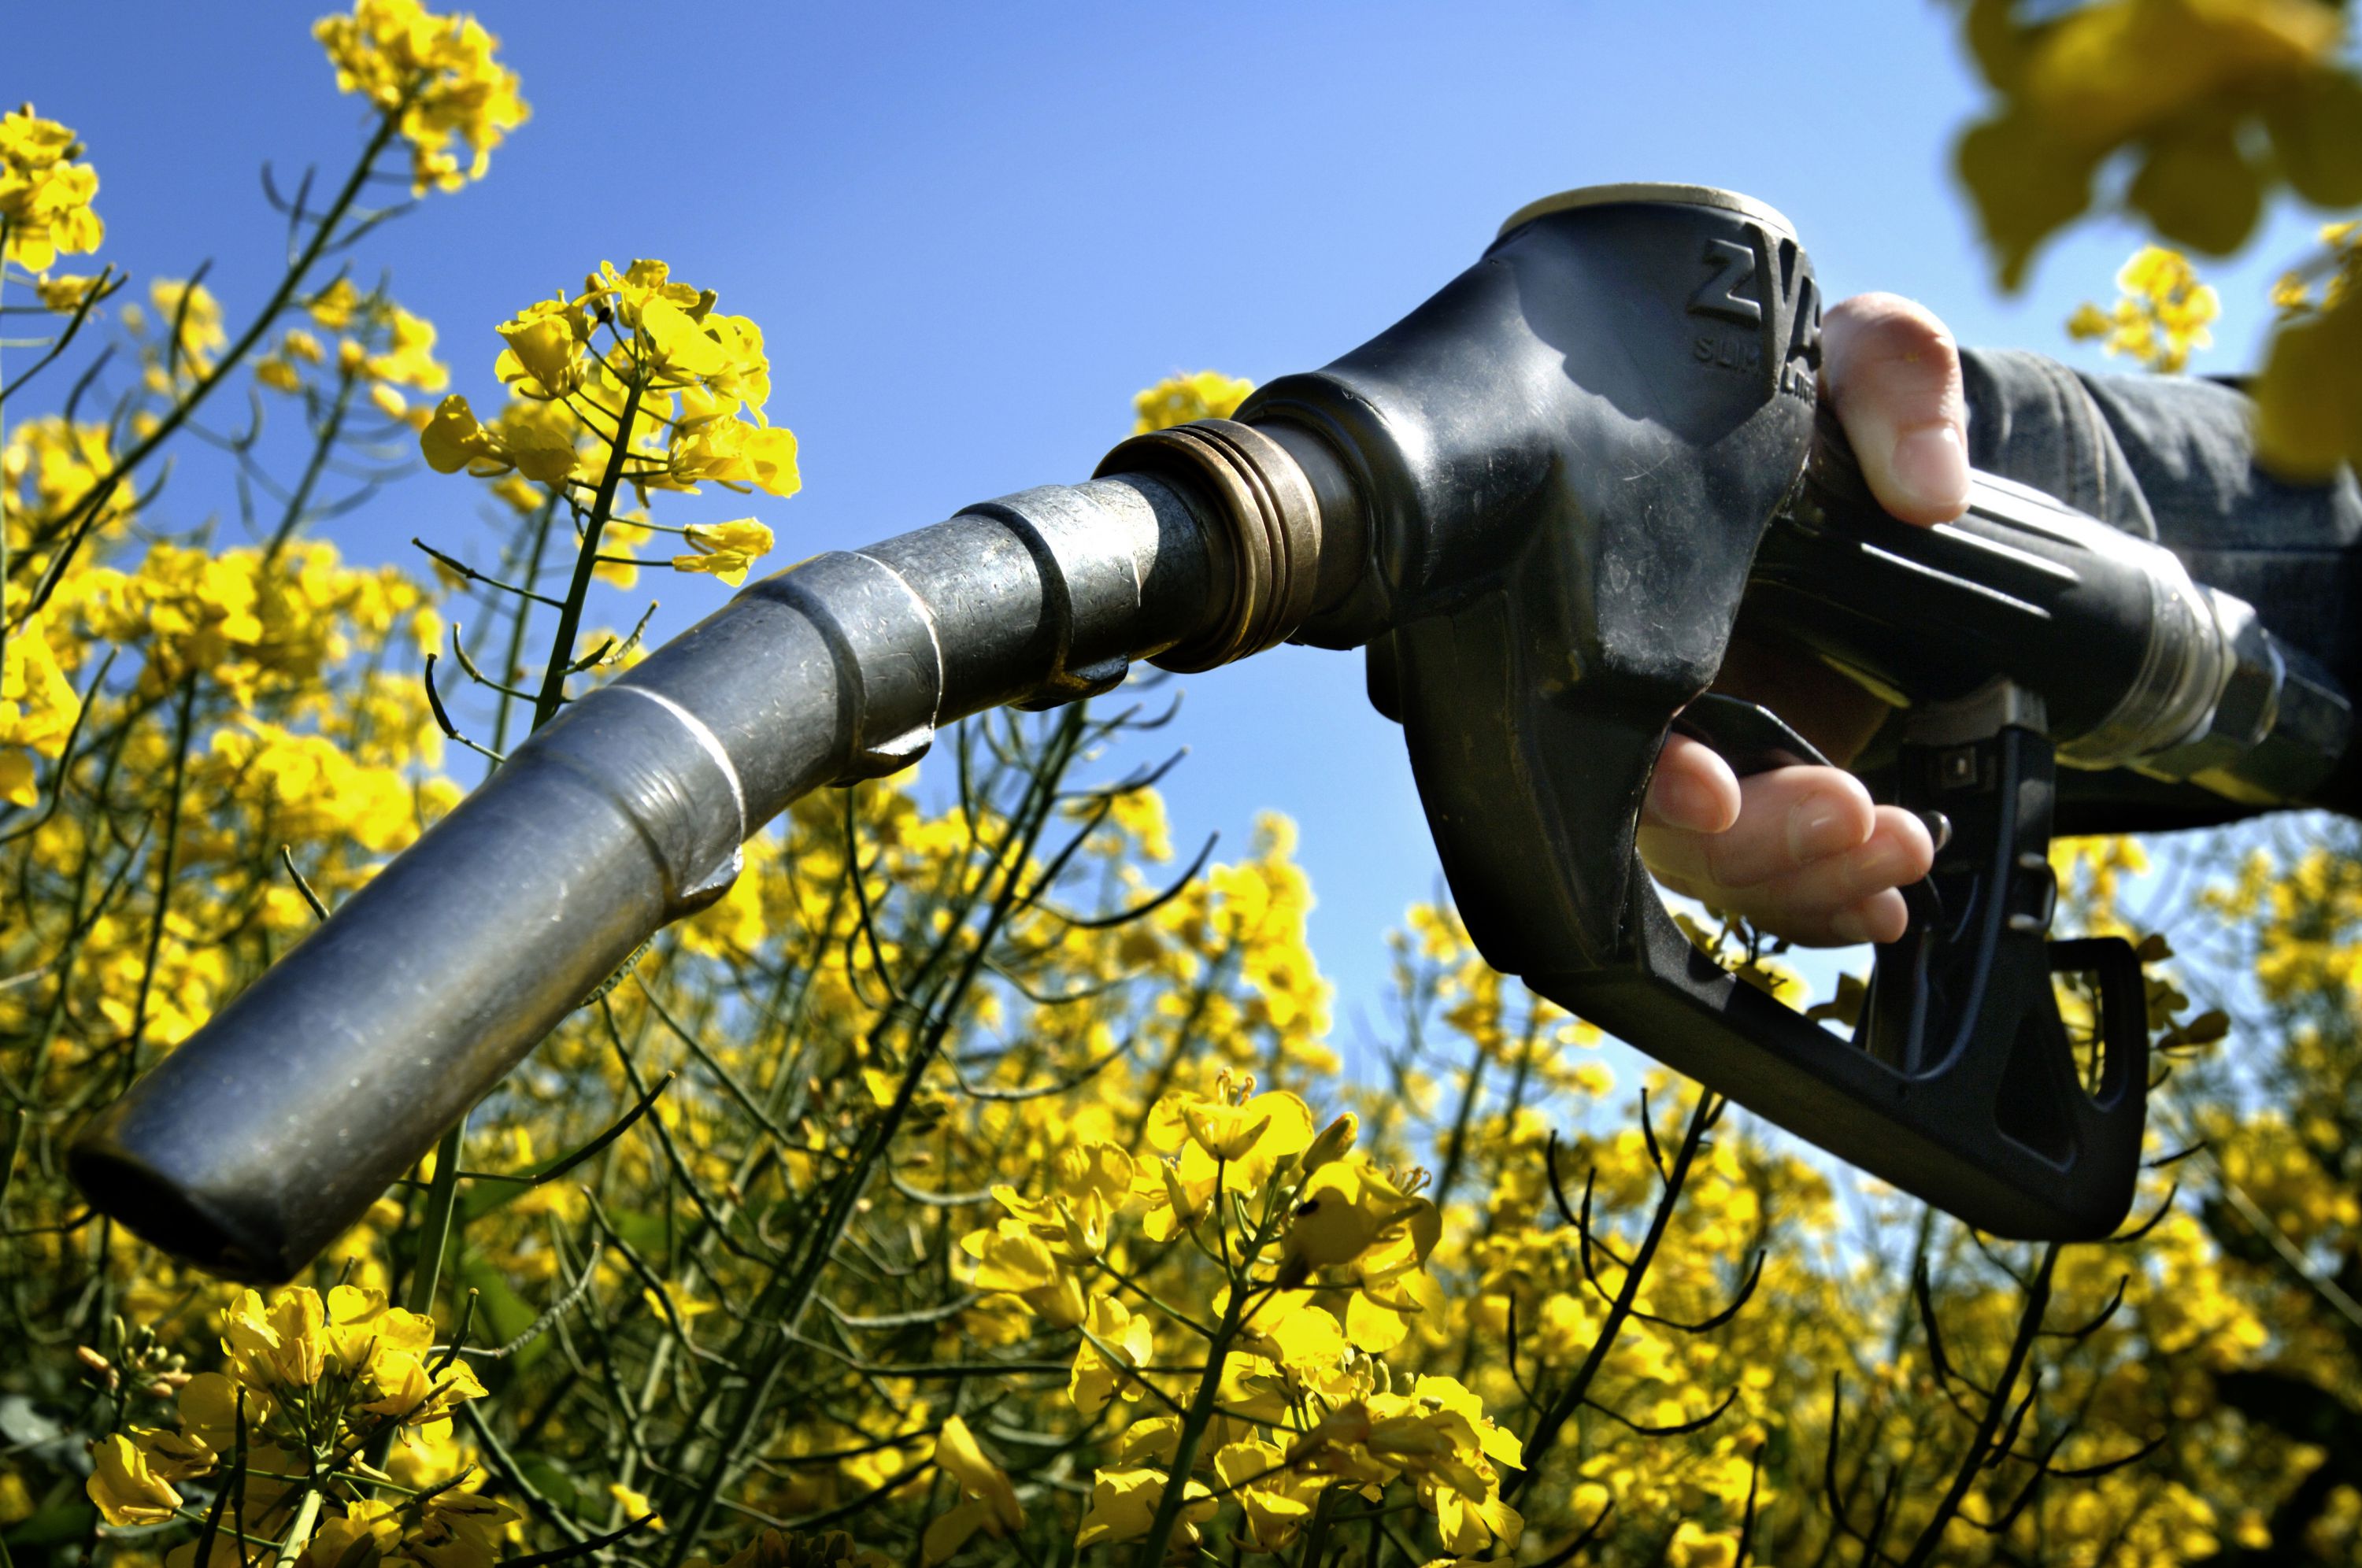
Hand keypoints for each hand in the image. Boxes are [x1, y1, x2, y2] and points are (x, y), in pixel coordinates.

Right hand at [1637, 294, 1969, 945]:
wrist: (1871, 462)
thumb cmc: (1829, 401)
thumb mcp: (1867, 355)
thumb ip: (1897, 378)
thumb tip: (1931, 486)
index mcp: (1635, 589)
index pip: (1601, 707)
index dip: (1649, 772)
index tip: (1714, 793)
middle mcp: (1649, 680)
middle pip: (1655, 819)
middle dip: (1752, 844)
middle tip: (1852, 813)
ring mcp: (1705, 741)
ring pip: (1713, 865)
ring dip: (1805, 878)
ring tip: (1902, 848)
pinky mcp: (1763, 781)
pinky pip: (1768, 878)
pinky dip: (1823, 902)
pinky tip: (1883, 900)